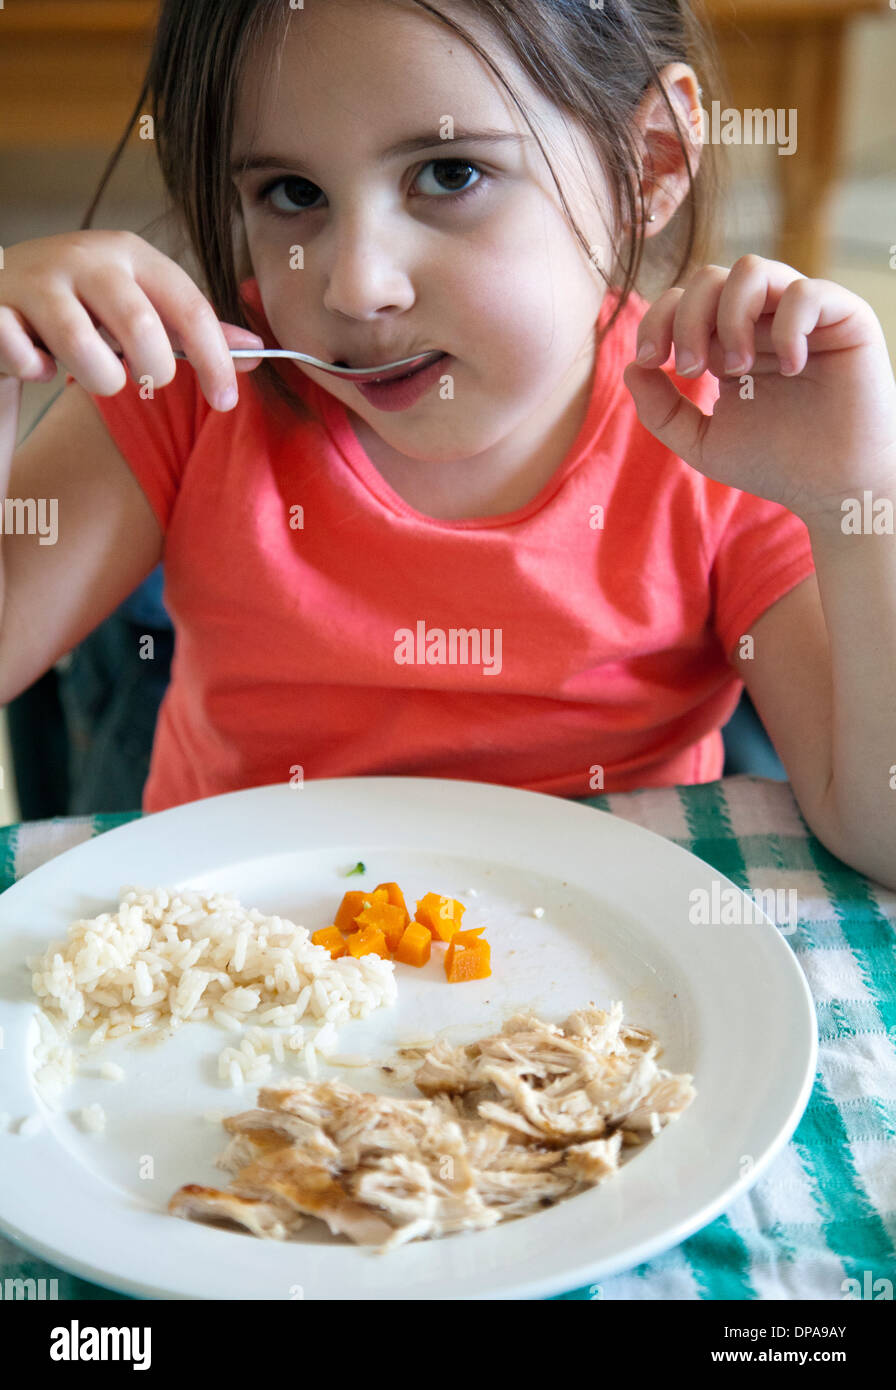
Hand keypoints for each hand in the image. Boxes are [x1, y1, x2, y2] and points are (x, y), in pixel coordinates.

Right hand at [0, 231, 264, 410]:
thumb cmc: (82, 302)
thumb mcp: (140, 304)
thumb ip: (193, 329)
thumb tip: (257, 351)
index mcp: (129, 254)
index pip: (190, 309)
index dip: (216, 361)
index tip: (227, 402)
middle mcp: (85, 258)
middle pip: (141, 328)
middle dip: (152, 370)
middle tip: (143, 378)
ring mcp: (36, 280)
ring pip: (84, 351)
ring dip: (97, 379)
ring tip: (89, 371)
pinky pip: (25, 358)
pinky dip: (37, 371)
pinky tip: (39, 362)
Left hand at [622, 255, 895, 526]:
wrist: (832, 489)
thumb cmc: (774, 465)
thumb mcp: (703, 442)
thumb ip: (661, 410)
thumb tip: (632, 367)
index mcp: (727, 339)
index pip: (683, 299)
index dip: (657, 319)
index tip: (651, 360)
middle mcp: (762, 319)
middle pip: (708, 278)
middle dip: (687, 319)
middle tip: (693, 370)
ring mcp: (801, 314)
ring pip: (750, 268)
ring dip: (729, 316)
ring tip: (735, 368)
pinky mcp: (844, 317)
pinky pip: (805, 292)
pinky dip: (786, 327)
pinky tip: (791, 368)